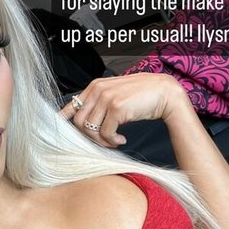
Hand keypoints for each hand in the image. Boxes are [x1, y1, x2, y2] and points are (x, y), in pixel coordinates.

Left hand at [59, 73, 187, 147]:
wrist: (164, 92)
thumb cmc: (141, 96)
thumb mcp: (116, 95)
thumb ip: (100, 103)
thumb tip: (84, 122)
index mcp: (95, 86)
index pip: (71, 106)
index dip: (64, 122)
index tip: (63, 136)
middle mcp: (98, 89)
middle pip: (78, 122)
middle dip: (89, 137)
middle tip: (104, 141)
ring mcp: (106, 97)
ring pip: (90, 129)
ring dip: (102, 141)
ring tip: (114, 141)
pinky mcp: (116, 107)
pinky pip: (106, 133)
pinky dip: (113, 142)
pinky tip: (122, 140)